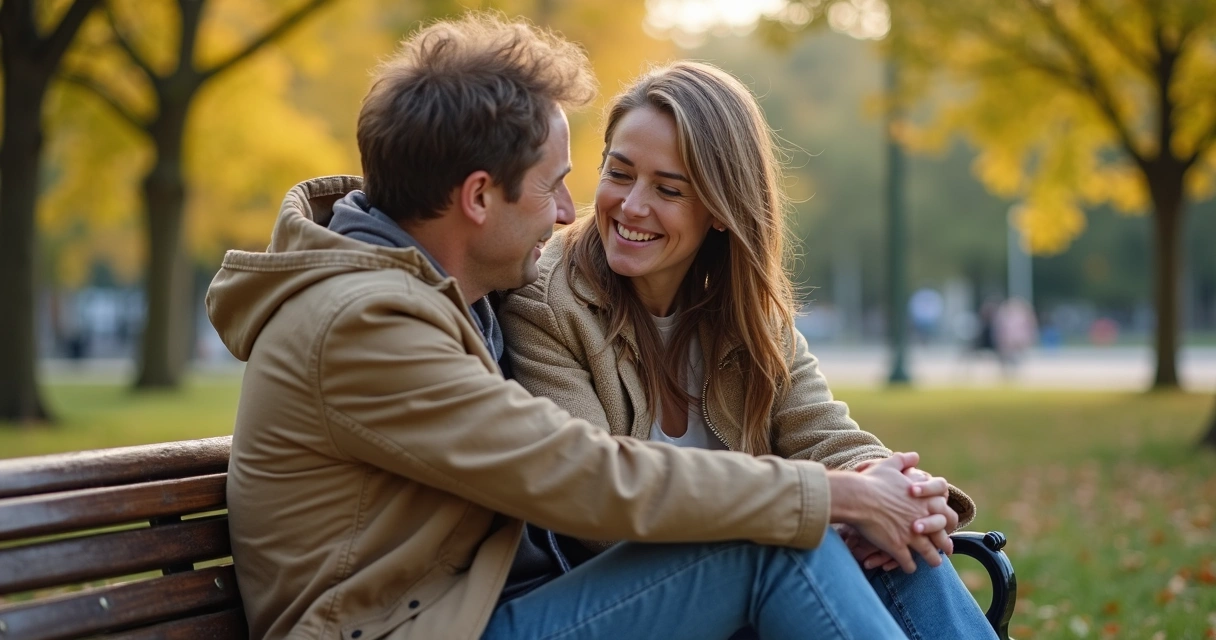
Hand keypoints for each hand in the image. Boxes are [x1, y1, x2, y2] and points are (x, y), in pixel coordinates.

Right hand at [835, 452, 943, 572]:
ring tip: (934, 563)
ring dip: (932, 559)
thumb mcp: (890, 465)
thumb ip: (905, 461)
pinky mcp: (898, 546)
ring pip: (929, 552)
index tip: (947, 524)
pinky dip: (909, 567)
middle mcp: (922, 518)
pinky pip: (908, 562)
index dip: (947, 519)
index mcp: (925, 499)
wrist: (856, 497)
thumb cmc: (873, 480)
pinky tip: (909, 568)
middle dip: (945, 544)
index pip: (945, 512)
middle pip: (941, 535)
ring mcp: (911, 534)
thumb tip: (914, 456)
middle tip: (947, 550)